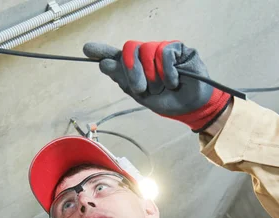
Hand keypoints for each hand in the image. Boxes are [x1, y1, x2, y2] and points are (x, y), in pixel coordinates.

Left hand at [83, 41, 231, 131]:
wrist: (191, 107)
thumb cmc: (167, 101)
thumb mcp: (141, 95)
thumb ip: (123, 79)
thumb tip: (104, 64)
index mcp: (136, 67)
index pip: (117, 55)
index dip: (102, 51)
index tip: (87, 49)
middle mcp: (147, 55)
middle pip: (130, 48)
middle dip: (132, 70)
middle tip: (140, 88)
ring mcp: (162, 50)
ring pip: (147, 50)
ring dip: (153, 75)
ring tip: (162, 87)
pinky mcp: (179, 49)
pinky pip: (165, 53)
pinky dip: (168, 72)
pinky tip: (174, 82)